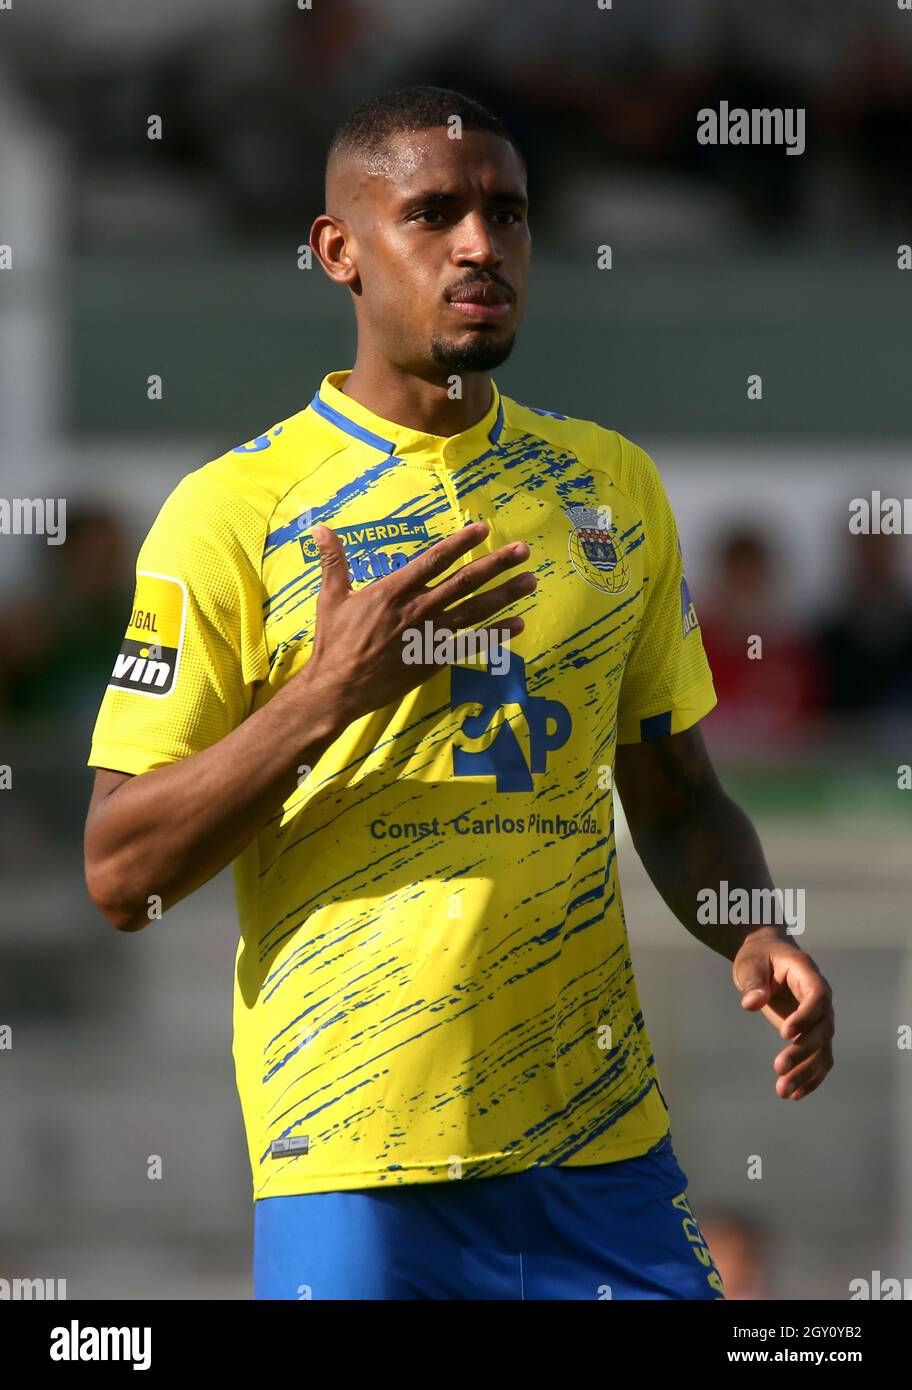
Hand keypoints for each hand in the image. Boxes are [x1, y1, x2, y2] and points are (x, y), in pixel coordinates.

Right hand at [302, 520, 535, 725]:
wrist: (337, 689)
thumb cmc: (334, 642)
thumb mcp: (330, 597)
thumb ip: (333, 561)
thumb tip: (319, 528)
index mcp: (393, 590)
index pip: (434, 560)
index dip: (460, 542)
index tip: (483, 528)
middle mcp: (418, 610)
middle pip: (465, 582)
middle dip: (496, 564)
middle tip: (523, 550)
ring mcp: (429, 636)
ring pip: (475, 611)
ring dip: (505, 595)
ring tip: (530, 581)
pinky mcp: (434, 659)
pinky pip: (471, 644)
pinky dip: (495, 635)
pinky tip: (517, 624)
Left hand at [732, 928, 834, 1100]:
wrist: (769, 955)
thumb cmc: (759, 956)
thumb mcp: (750, 963)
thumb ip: (753, 982)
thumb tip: (751, 1003)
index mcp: (808, 974)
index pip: (817, 997)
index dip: (805, 1016)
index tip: (784, 1034)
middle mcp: (821, 998)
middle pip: (822, 1028)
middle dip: (802, 1051)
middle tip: (778, 1069)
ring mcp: (820, 1017)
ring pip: (823, 1049)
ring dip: (806, 1072)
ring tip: (783, 1092)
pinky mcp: (813, 1032)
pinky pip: (819, 1058)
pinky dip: (810, 1077)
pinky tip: (795, 1094)